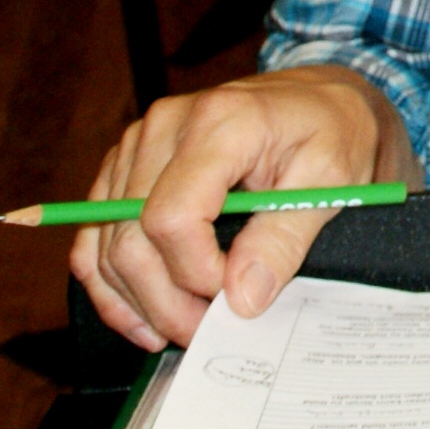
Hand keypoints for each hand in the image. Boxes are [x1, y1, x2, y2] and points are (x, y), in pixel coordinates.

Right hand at [70, 64, 420, 349]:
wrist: (318, 97)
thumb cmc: (332, 129)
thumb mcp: (334, 179)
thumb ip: (285, 237)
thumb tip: (243, 296)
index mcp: (220, 122)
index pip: (173, 217)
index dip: (196, 274)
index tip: (235, 297)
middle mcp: (166, 126)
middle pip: (131, 236)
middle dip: (165, 301)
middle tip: (206, 332)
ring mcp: (139, 143)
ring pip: (105, 242)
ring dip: (135, 300)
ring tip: (178, 330)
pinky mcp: (127, 163)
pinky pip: (95, 232)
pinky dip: (109, 280)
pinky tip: (141, 313)